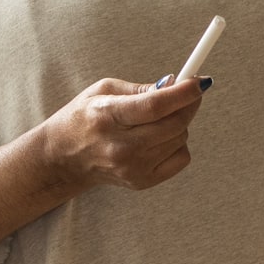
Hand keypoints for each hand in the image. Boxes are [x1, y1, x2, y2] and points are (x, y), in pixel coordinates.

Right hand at [39, 75, 208, 192]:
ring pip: (180, 139)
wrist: (64, 158)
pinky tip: (158, 138)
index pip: (155, 106)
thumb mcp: (104, 89)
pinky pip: (180, 158)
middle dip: (189, 104)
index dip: (184, 93)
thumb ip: (142, 88)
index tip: (200, 81)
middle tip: (189, 92)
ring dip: (179, 123)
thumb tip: (175, 85)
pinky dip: (177, 144)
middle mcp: (120, 146)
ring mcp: (132, 168)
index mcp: (107, 116)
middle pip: (174, 124)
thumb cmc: (84, 117)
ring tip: (158, 119)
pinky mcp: (141, 182)